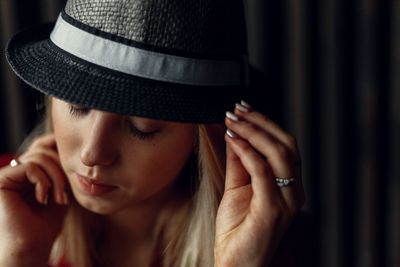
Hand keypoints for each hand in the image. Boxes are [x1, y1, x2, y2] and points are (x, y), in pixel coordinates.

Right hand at [0, 134, 67, 266]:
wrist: (30, 247)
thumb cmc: (45, 225)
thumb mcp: (59, 191)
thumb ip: (59, 169)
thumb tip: (63, 144)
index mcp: (26, 173)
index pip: (45, 147)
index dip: (61, 154)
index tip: (73, 177)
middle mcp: (14, 171)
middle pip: (44, 150)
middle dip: (61, 171)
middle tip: (65, 196)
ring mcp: (7, 174)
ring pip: (39, 156)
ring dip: (56, 178)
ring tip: (58, 199)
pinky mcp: (1, 180)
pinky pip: (30, 166)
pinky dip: (43, 181)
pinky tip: (43, 198)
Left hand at [215, 102, 304, 266]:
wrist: (236, 264)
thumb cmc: (237, 230)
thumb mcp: (236, 188)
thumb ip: (239, 163)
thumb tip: (235, 135)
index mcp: (288, 186)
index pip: (285, 146)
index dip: (266, 124)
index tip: (244, 109)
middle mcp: (293, 191)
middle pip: (286, 145)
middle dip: (260, 123)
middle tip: (237, 110)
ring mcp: (286, 201)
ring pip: (278, 154)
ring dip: (253, 132)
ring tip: (233, 120)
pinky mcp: (272, 209)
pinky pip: (262, 171)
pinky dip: (246, 150)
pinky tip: (232, 139)